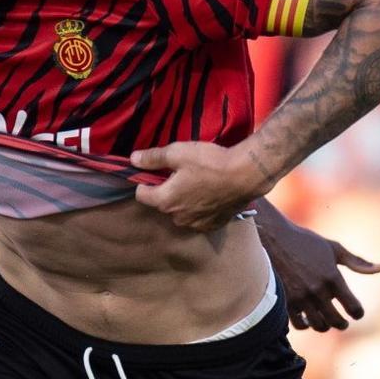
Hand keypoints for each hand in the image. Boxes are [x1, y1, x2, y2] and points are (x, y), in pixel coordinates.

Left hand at [131, 141, 266, 231]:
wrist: (246, 175)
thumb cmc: (210, 162)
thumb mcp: (177, 153)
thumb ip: (153, 158)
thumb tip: (133, 159)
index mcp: (165, 201)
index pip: (141, 195)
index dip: (145, 181)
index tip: (155, 171)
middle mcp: (177, 218)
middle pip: (163, 203)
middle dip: (167, 190)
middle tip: (182, 173)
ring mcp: (196, 224)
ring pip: (181, 212)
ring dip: (184, 200)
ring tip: (198, 183)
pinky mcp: (213, 225)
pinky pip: (198, 218)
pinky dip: (200, 208)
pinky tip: (209, 194)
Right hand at [255, 204, 379, 330]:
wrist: (273, 239)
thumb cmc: (306, 242)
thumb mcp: (334, 249)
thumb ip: (357, 262)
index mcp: (333, 277)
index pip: (354, 308)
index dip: (357, 313)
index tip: (356, 313)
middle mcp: (318, 290)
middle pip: (337, 321)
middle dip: (342, 324)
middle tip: (342, 322)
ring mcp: (301, 298)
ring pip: (319, 325)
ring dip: (325, 325)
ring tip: (325, 320)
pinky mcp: (286, 302)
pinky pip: (300, 325)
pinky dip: (306, 325)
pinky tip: (307, 319)